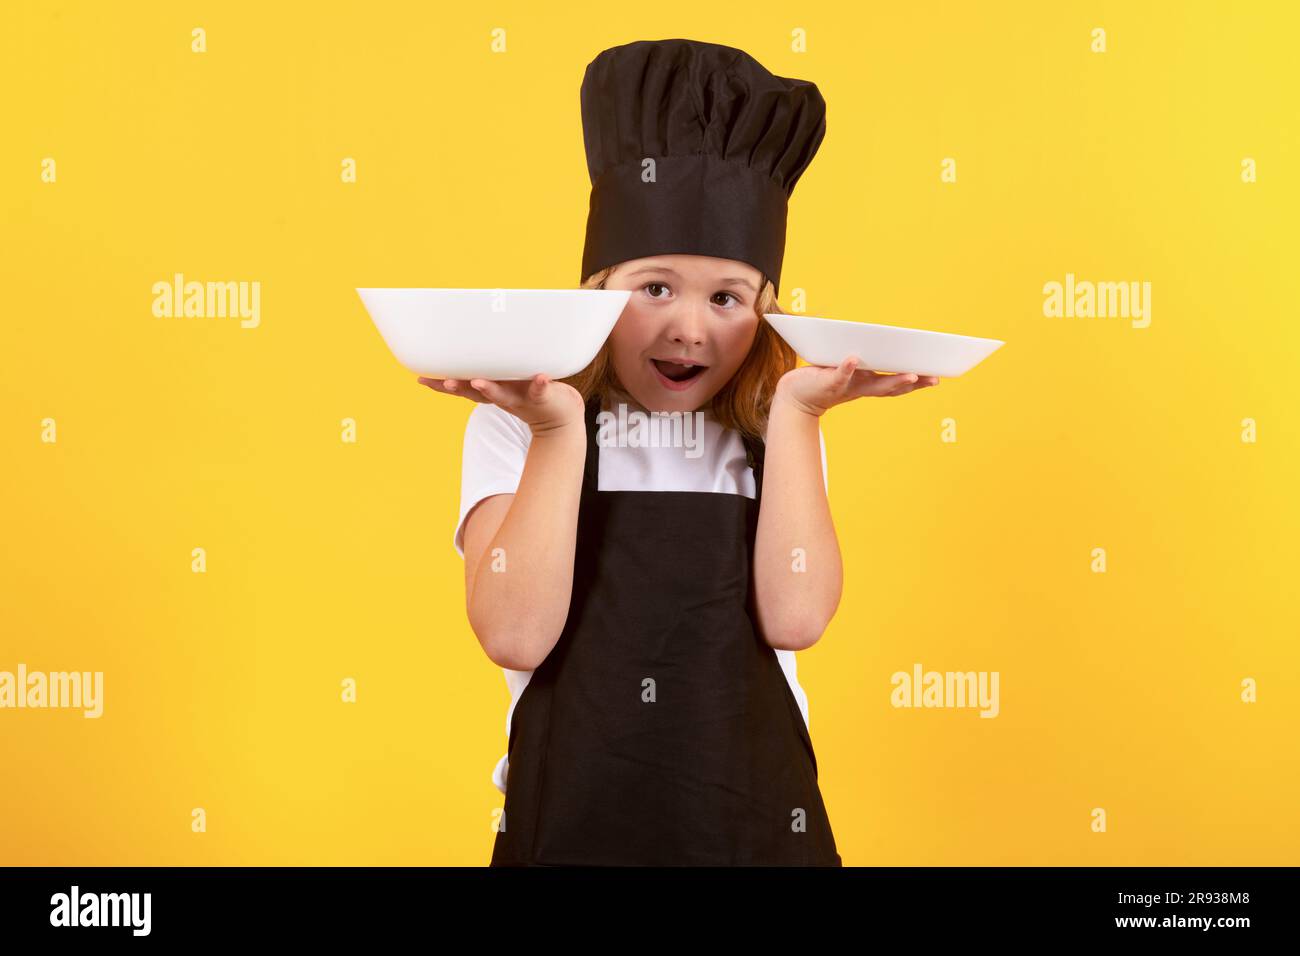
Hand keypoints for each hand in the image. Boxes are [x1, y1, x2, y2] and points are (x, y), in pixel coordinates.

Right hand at [418, 373, 585, 434]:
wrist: (559, 416)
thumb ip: (488, 366)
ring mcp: (521, 398)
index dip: (441, 384)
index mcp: (489, 391)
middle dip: (460, 387)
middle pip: (476, 394)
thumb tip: (469, 339)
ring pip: (503, 395)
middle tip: (445, 382)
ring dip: (491, 389)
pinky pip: (541, 390)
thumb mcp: (505, 380)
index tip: (420, 378)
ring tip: (480, 382)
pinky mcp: (543, 396)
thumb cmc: (528, 391)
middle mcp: (501, 397)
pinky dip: (540, 384)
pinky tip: (541, 377)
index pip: (461, 387)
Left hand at [775, 356, 938, 416]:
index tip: (938, 377)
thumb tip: (883, 343)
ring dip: (892, 380)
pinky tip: (854, 359)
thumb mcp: (848, 371)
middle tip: (934, 379)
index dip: (918, 382)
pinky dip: (846, 368)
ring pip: (873, 384)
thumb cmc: (823, 379)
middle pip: (893, 387)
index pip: (897, 384)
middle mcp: (862, 388)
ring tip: (912, 375)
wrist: (795, 396)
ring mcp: (848, 386)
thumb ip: (864, 362)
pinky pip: (839, 375)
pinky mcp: (828, 382)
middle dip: (914, 383)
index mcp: (869, 384)